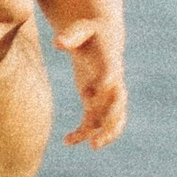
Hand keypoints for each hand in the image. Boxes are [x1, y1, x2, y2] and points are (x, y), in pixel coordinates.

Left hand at [56, 21, 128, 147]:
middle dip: (112, 120)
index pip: (111, 73)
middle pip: (118, 104)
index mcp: (110, 62)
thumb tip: (57, 42)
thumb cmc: (89, 33)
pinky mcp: (96, 103)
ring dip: (104, 133)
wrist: (103, 39)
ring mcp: (106, 95)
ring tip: (92, 146)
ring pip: (111, 120)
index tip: (101, 88)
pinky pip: (93, 122)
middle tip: (103, 131)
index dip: (108, 80)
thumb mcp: (81, 30)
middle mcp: (112, 82)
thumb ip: (71, 36)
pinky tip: (66, 141)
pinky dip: (82, 133)